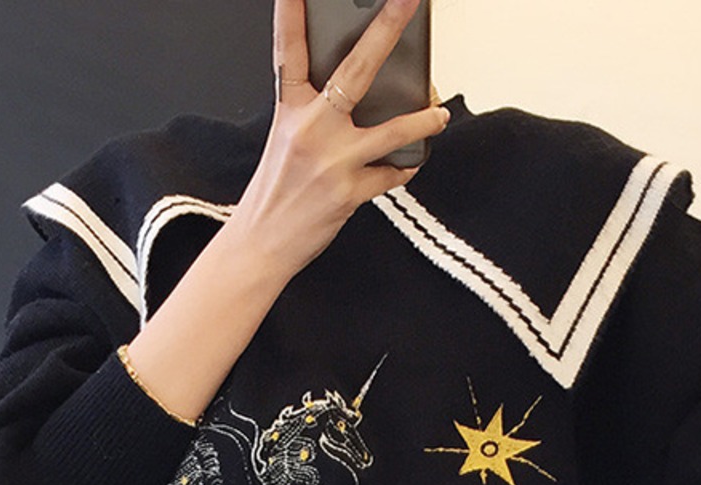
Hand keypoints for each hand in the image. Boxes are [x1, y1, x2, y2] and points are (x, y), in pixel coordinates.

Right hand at [230, 0, 450, 279]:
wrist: (260, 244)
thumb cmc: (275, 193)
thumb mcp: (285, 141)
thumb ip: (316, 114)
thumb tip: (358, 95)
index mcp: (290, 110)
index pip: (288, 50)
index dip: (290, 13)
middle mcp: (310, 128)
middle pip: (356, 70)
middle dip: (386, 30)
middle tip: (408, 1)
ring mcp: (332, 160)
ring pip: (392, 129)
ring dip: (423, 119)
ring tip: (440, 113)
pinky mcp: (348, 192)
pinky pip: (390, 173)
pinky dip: (404, 167)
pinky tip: (411, 162)